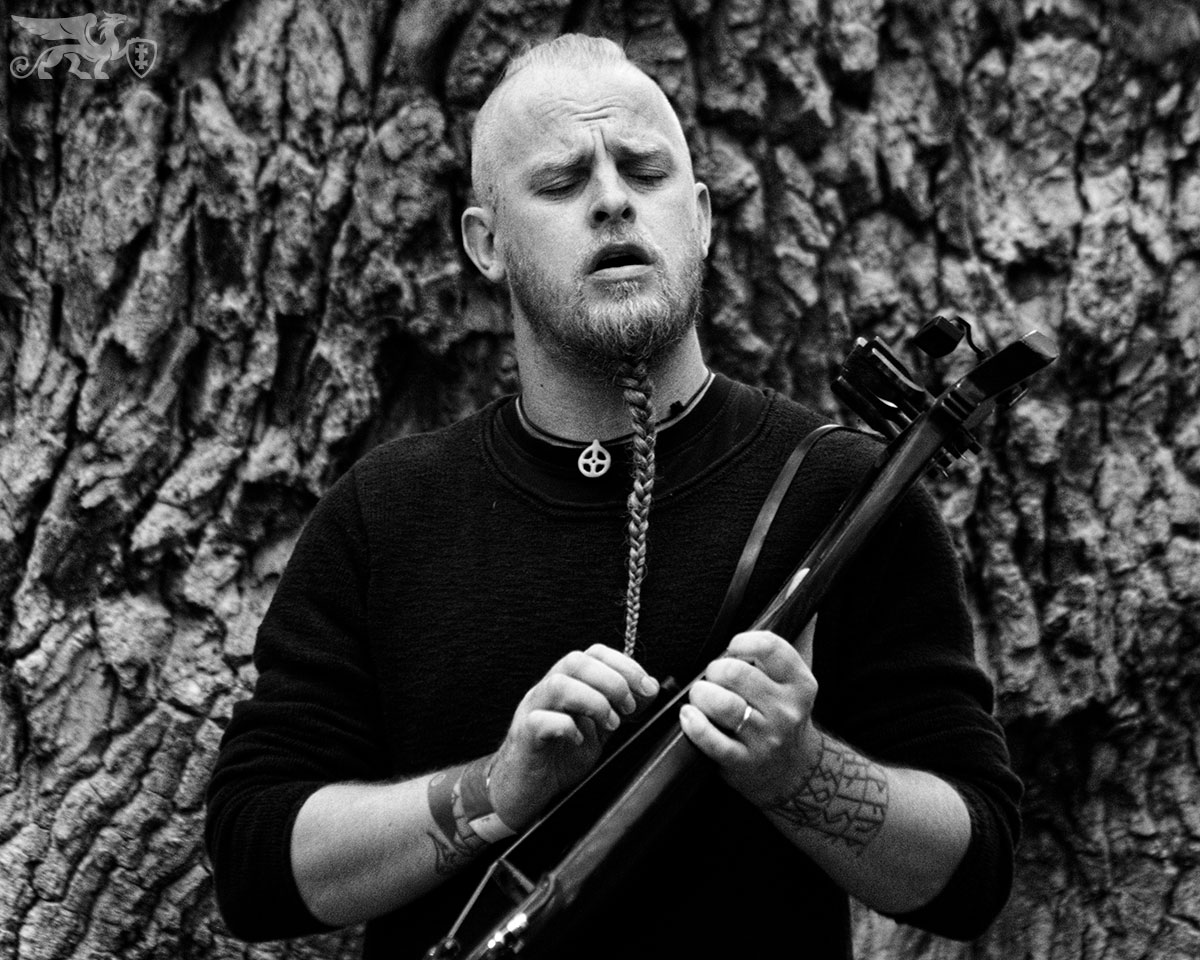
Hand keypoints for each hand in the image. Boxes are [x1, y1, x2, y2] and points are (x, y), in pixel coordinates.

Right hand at [488, 644, 659, 829]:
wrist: (526, 789)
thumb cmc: (560, 756)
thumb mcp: (600, 729)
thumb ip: (621, 708)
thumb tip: (650, 688)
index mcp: (569, 683)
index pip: (594, 653)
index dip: (625, 665)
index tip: (647, 688)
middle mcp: (548, 690)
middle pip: (576, 661)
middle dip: (612, 681)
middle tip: (628, 709)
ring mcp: (532, 710)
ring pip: (558, 684)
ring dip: (593, 701)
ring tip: (610, 725)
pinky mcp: (523, 736)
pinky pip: (541, 720)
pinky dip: (566, 727)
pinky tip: (579, 740)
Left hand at [679, 621, 819, 806]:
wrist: (794, 771)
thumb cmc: (787, 710)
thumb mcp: (799, 670)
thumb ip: (798, 626)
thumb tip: (803, 575)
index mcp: (800, 682)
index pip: (769, 647)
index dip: (741, 642)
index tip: (732, 647)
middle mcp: (787, 710)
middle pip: (736, 674)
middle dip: (714, 670)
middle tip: (713, 676)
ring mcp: (766, 738)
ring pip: (722, 705)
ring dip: (701, 696)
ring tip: (701, 697)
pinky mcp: (743, 763)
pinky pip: (710, 740)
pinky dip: (693, 725)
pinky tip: (689, 717)